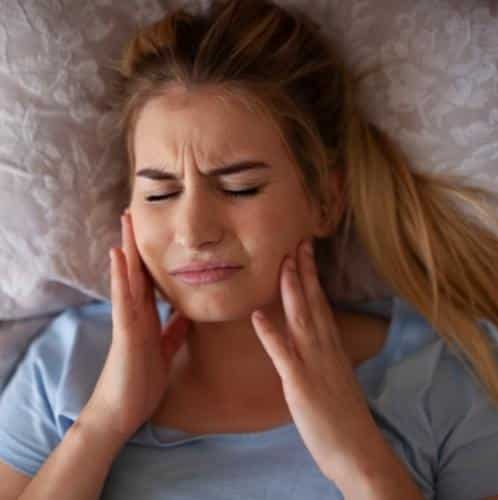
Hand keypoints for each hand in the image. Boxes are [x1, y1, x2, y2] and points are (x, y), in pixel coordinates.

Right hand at [85, 210, 190, 441]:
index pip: (150, 280)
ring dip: (127, 248)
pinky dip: (121, 277)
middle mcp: (136, 313)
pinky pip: (123, 299)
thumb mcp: (165, 350)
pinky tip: (118, 256)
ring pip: (128, 278)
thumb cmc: (142, 381)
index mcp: (148, 317)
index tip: (156, 233)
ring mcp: (128, 320)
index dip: (152, 257)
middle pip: (138, 271)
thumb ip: (173, 331)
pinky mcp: (125, 331)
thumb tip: (187, 314)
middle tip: (135, 213)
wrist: (123, 410)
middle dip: (137, 243)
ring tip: (126, 221)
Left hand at [251, 238, 380, 481]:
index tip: (305, 253)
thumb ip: (323, 356)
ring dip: (291, 289)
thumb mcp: (335, 377)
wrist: (359, 452)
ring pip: (301, 318)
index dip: (312, 277)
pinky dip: (270, 333)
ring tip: (282, 263)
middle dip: (303, 271)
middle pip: (313, 302)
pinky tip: (257, 315)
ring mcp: (313, 364)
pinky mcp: (300, 384)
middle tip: (296, 242)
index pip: (322, 303)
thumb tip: (312, 341)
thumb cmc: (345, 418)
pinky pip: (283, 354)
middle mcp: (325, 348)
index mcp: (332, 347)